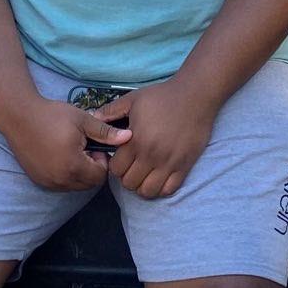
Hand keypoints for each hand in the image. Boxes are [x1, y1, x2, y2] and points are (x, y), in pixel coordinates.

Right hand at [6, 95, 130, 191]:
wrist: (19, 115)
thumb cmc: (52, 115)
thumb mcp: (82, 120)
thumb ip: (106, 132)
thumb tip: (129, 137)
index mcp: (73, 165)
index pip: (100, 176)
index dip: (101, 161)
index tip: (93, 145)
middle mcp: (60, 179)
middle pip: (88, 184)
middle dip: (92, 169)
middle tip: (84, 149)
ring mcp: (47, 182)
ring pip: (74, 186)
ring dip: (79, 173)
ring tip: (72, 151)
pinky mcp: (38, 180)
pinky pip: (60, 184)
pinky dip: (65, 175)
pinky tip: (59, 155)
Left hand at [101, 77, 216, 200]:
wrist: (195, 96)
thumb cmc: (162, 96)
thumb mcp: (133, 99)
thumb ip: (110, 111)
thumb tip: (92, 117)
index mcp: (136, 140)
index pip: (116, 169)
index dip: (114, 166)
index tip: (120, 158)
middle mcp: (151, 155)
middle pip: (129, 183)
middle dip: (127, 177)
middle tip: (132, 166)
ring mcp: (169, 163)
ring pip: (148, 191)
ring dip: (143, 186)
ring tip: (145, 174)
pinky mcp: (185, 166)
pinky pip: (169, 190)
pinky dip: (161, 188)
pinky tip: (159, 176)